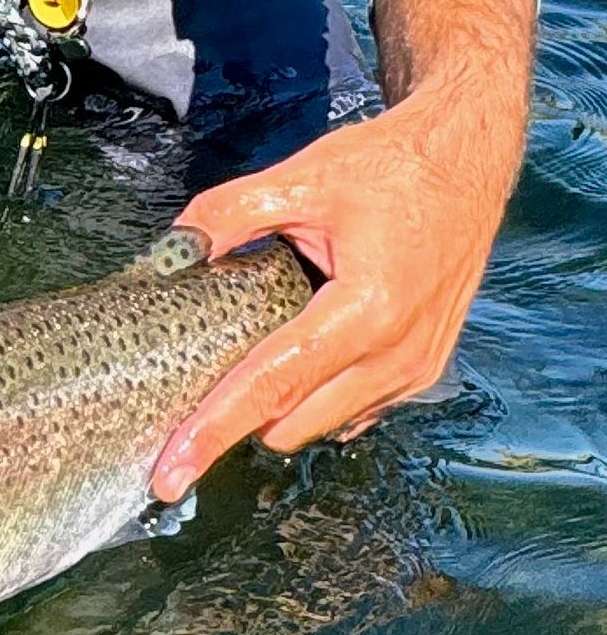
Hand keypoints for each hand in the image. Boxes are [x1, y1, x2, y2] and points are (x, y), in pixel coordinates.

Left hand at [152, 0, 532, 500]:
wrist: (467, 158)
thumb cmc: (387, 166)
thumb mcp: (300, 178)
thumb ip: (225, 215)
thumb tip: (166, 256)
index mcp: (367, 309)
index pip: (271, 385)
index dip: (212, 432)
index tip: (167, 476)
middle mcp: (398, 352)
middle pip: (289, 423)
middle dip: (234, 422)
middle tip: (185, 395)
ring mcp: (415, 368)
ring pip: (319, 426)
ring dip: (276, 410)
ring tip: (245, 365)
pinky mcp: (422, 371)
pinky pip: (350, 413)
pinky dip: (313, 401)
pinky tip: (296, 361)